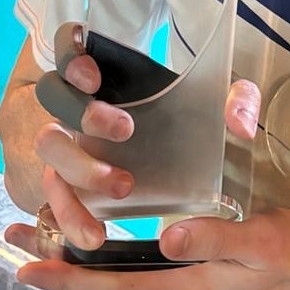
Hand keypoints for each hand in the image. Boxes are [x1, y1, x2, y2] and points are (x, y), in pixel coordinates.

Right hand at [3, 23, 261, 256]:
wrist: (183, 161)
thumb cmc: (193, 118)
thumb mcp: (221, 103)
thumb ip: (238, 102)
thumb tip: (239, 126)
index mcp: (103, 76)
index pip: (70, 51)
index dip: (72, 59)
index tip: (95, 76)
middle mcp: (77, 109)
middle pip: (54, 100)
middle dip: (83, 114)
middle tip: (126, 132)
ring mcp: (69, 149)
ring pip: (50, 156)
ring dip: (76, 180)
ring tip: (118, 200)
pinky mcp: (71, 188)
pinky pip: (51, 204)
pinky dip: (64, 221)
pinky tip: (92, 237)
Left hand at [9, 207, 289, 289]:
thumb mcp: (260, 239)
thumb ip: (212, 238)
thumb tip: (168, 236)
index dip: (67, 281)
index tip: (25, 272)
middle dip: (57, 273)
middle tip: (16, 242)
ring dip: (78, 275)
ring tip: (43, 247)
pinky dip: (105, 276)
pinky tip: (98, 259)